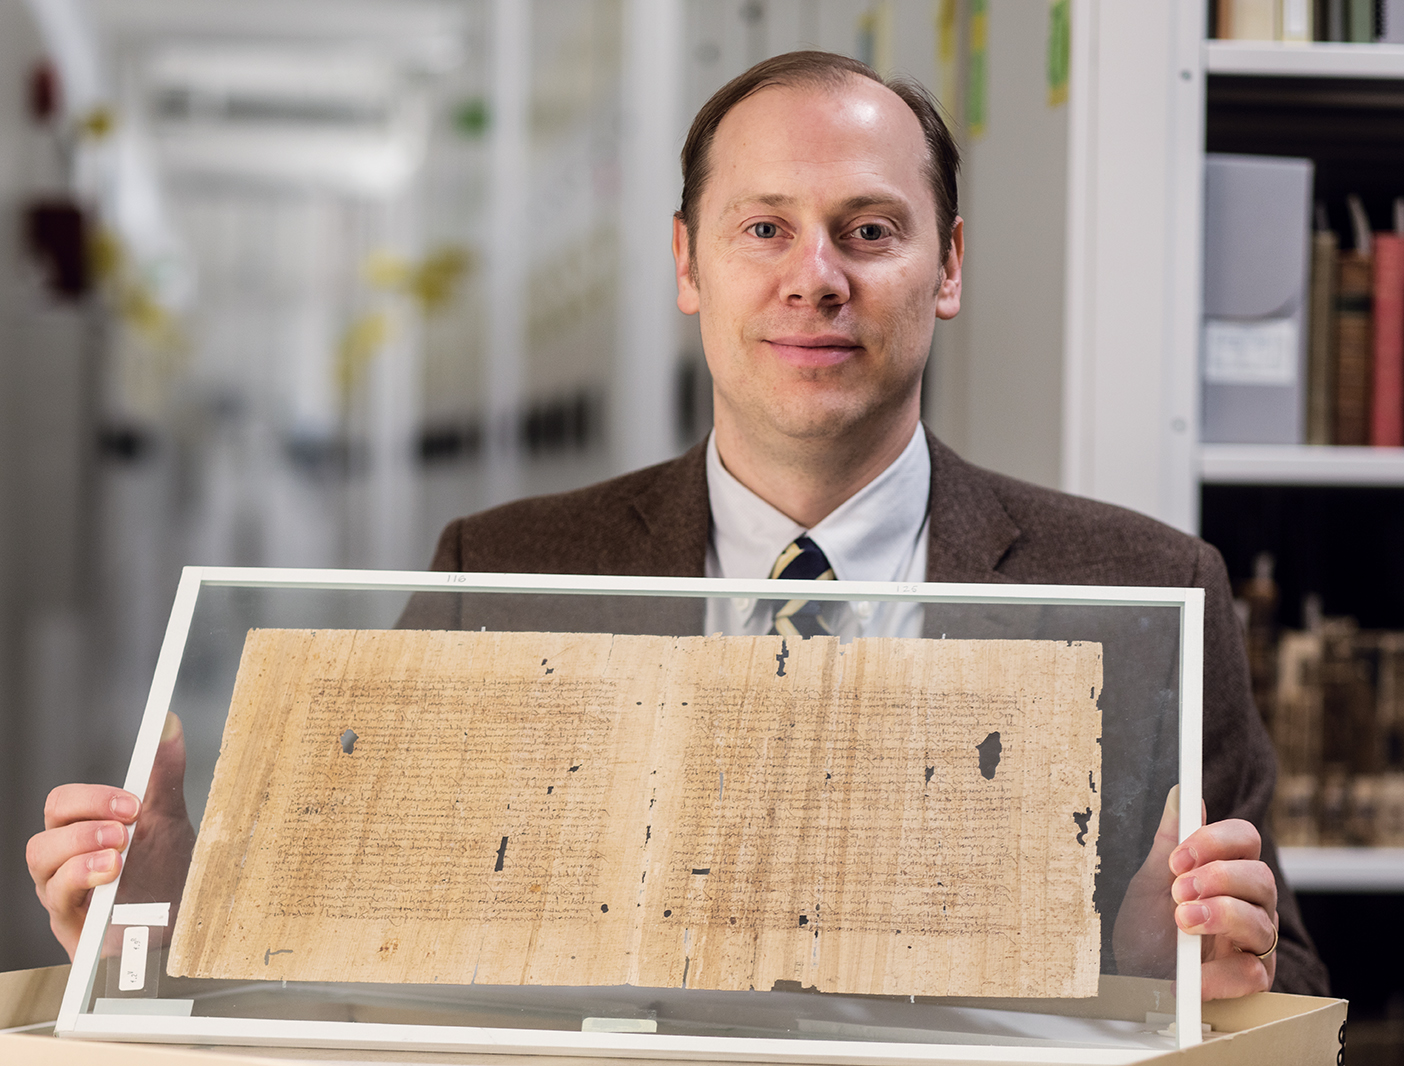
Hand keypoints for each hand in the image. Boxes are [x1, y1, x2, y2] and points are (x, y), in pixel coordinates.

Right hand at [26, 713, 195, 959]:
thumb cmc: (166, 876)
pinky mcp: (70, 925)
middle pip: (44, 833)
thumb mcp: (170, 820)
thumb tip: (169, 722)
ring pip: (41, 863)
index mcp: (85, 832)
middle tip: (126, 832)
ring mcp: (65, 894)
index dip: (91, 799)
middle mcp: (67, 862)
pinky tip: (111, 883)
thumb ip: (164, 774)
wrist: (182, 926)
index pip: (62, 804)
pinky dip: (82, 886)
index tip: (133, 803)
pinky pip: (56, 901)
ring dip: (81, 854)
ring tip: (119, 859)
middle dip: (84, 826)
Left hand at [1113, 785, 1277, 998]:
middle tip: (1179, 892)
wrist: (1137, 981)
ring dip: (1220, 916)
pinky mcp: (1254, 980)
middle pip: (1261, 876)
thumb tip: (1181, 793)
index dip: (1216, 841)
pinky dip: (1219, 972)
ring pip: (1262, 921)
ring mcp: (1254, 942)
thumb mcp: (1149, 883)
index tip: (1178, 858)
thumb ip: (1168, 842)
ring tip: (1183, 922)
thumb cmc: (1147, 929)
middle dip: (1218, 879)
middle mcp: (1249, 903)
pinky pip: (1252, 971)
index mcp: (1227, 872)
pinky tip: (1193, 973)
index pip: (1245, 839)